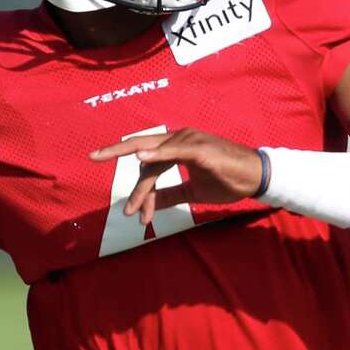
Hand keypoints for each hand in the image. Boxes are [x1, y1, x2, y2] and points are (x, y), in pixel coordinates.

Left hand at [89, 128, 262, 224]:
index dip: (132, 173)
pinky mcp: (200, 149)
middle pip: (141, 144)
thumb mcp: (193, 191)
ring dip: (143, 188)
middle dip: (114, 150)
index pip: (146, 155)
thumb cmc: (228, 180)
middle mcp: (180, 138)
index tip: (118, 190)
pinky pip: (174, 151)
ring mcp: (189, 141)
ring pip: (154, 160)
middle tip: (92, 156)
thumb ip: (171, 194)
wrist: (256, 178)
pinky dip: (157, 154)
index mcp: (178, 145)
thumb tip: (152, 203)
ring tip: (135, 211)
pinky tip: (141, 158)